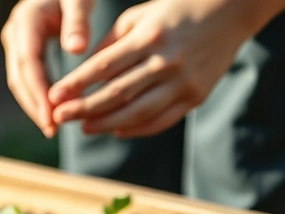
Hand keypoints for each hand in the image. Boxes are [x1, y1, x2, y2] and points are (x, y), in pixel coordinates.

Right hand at [1, 0, 96, 137]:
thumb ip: (78, 21)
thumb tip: (76, 50)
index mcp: (25, 22)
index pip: (28, 63)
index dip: (38, 91)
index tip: (51, 115)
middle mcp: (14, 34)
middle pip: (19, 77)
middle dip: (33, 105)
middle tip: (51, 129)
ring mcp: (16, 43)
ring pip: (20, 81)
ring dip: (34, 105)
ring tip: (52, 127)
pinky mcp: (23, 50)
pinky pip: (27, 78)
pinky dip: (38, 96)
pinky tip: (52, 111)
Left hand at [47, 0, 261, 138]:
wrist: (231, 11)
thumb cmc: (174, 12)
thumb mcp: (139, 17)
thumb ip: (110, 45)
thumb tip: (82, 75)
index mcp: (149, 37)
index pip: (104, 67)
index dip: (75, 85)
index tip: (53, 97)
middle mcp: (167, 61)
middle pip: (117, 93)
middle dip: (83, 108)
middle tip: (58, 118)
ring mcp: (184, 82)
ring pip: (137, 112)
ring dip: (106, 124)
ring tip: (83, 127)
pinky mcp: (197, 97)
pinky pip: (161, 120)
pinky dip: (136, 129)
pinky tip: (115, 130)